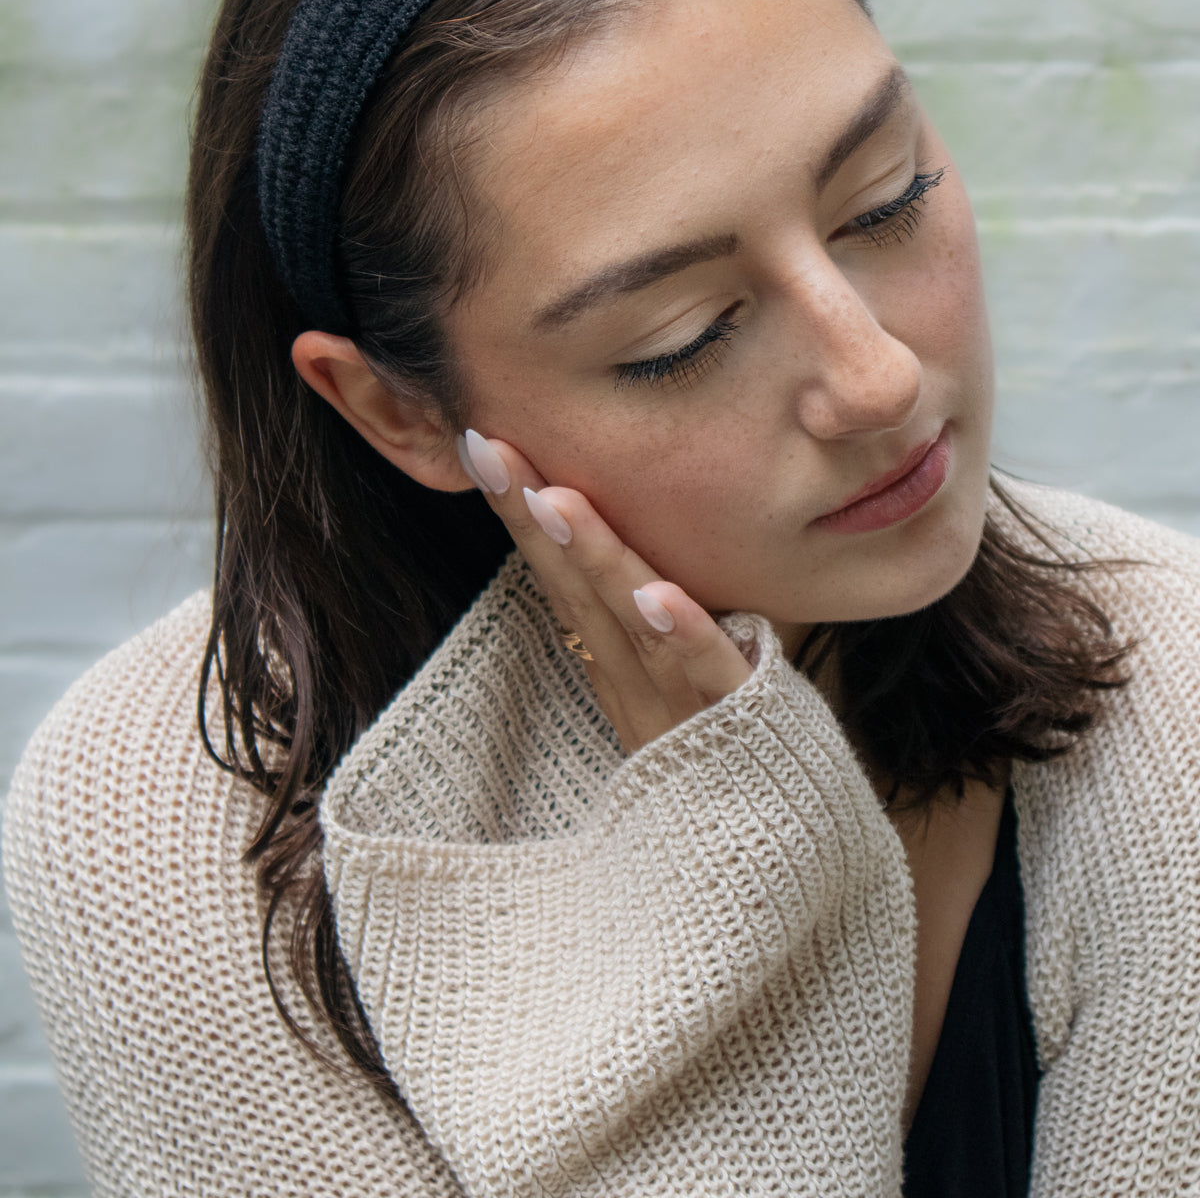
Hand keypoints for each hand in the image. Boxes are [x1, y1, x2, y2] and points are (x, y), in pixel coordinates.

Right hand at [458, 430, 753, 752]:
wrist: (770, 871)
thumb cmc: (726, 765)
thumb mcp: (675, 696)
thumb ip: (652, 636)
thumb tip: (632, 558)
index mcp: (619, 672)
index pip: (559, 582)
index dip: (519, 517)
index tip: (482, 443)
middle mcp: (636, 691)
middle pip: (577, 596)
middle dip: (531, 520)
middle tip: (490, 448)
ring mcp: (681, 715)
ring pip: (631, 629)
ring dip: (593, 563)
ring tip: (555, 501)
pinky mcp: (738, 733)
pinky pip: (710, 682)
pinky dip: (683, 638)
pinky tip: (657, 594)